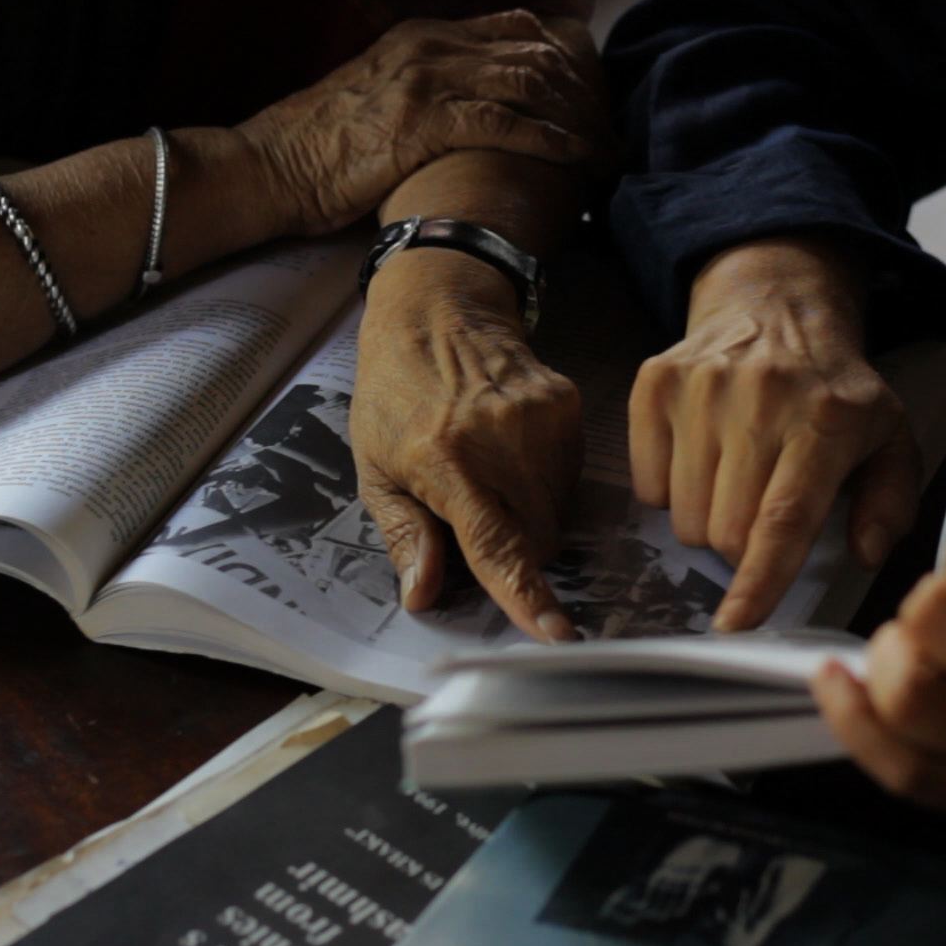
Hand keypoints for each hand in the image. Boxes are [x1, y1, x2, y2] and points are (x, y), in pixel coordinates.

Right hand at [242, 10, 599, 235]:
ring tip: (605, 154)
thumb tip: (476, 118)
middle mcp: (432, 45)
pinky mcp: (423, 121)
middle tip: (610, 135)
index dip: (564, 65)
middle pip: (535, 54)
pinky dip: (550, 141)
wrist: (273, 166)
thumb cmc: (325, 149)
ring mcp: (427, 79)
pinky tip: (575, 160)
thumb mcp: (382, 98)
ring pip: (529, 84)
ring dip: (577, 120)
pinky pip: (505, 123)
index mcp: (425, 35)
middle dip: (583, 96)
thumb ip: (430, 92)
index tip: (589, 104)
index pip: (517, 31)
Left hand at [351, 248, 582, 642]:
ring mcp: (541, 419)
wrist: (435, 310)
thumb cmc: (393, 395)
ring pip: (559, 510)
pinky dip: (544, 482)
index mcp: (444, 460)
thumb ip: (405, 536)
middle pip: (538, 538)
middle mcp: (500, 439)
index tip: (555, 634)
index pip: (496, 544)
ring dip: (531, 516)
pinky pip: (571, 476)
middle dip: (516, 551)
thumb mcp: (375, 469)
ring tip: (491, 476)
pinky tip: (512, 452)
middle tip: (477, 522)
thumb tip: (422, 596)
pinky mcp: (567, 404)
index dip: (526, 595)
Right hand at [629, 237, 919, 631]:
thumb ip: (891, 501)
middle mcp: (760, 398)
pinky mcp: (656, 383)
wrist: (777, 305)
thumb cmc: (834, 388)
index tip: (737, 624)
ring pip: (684, 513)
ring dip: (707, 520)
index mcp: (826, 420)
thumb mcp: (889, 437)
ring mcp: (700, 387)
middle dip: (741, 548)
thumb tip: (864, 552)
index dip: (758, 581)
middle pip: (727, 528)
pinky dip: (671, 490)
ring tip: (734, 480)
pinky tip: (701, 458)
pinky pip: (648, 483)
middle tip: (760, 516)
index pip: (783, 519)